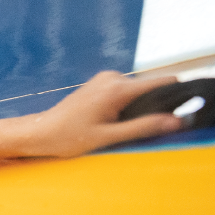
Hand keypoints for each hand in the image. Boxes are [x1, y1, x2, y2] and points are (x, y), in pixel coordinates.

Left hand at [25, 71, 183, 157]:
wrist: (39, 132)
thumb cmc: (68, 137)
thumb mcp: (108, 137)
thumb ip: (142, 127)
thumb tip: (176, 121)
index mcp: (118, 88)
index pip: (163, 83)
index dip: (174, 98)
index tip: (174, 115)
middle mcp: (113, 77)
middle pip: (150, 88)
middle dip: (152, 107)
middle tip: (133, 129)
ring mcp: (105, 78)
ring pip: (138, 91)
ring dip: (136, 108)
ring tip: (117, 126)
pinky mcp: (100, 83)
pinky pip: (125, 92)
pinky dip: (125, 105)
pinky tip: (110, 121)